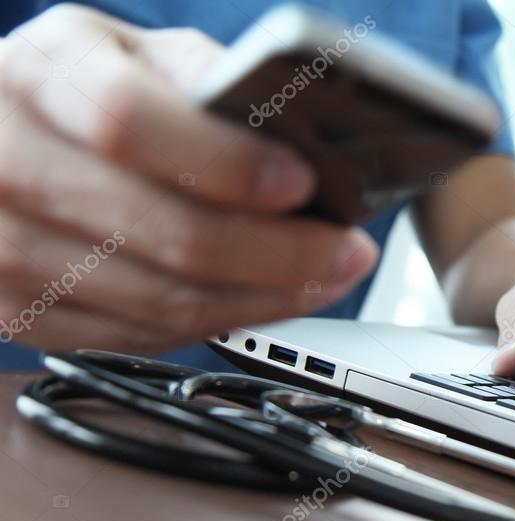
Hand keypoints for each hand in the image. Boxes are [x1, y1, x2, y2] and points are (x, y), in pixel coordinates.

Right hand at [0, 4, 376, 351]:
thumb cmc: (74, 94)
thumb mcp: (130, 55)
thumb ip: (202, 79)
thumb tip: (296, 136)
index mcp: (42, 78)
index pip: (132, 123)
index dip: (226, 162)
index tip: (302, 182)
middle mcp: (8, 162)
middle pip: (165, 231)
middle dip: (280, 252)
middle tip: (346, 250)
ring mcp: (3, 250)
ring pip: (163, 300)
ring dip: (266, 299)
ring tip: (326, 278)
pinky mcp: (18, 314)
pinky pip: (143, 337)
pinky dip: (220, 323)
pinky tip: (266, 300)